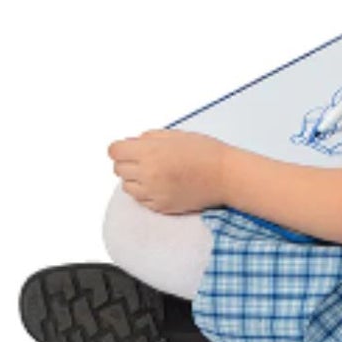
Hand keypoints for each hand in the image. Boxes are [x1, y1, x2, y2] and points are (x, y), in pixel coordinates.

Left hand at [108, 129, 231, 215]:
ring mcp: (153, 192)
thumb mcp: (176, 134)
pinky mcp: (160, 206)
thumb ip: (150, 137)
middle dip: (128, 162)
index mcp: (150, 152)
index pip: (114, 151)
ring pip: (126, 186)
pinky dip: (146, 192)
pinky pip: (140, 200)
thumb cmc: (207, 153)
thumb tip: (133, 142)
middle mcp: (147, 173)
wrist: (226, 176)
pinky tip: (162, 184)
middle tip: (145, 159)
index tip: (127, 149)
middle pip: (117, 169)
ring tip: (154, 173)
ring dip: (135, 179)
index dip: (121, 148)